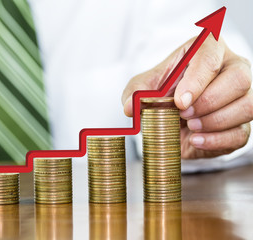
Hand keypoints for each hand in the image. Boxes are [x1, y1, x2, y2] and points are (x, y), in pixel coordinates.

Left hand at [122, 35, 251, 158]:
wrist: (172, 114)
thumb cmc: (162, 91)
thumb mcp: (142, 87)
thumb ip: (135, 93)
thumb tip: (130, 106)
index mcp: (208, 50)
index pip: (211, 56)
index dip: (197, 80)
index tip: (180, 101)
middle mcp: (232, 68)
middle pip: (239, 79)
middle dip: (208, 102)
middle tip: (183, 114)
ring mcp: (243, 95)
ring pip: (247, 106)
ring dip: (215, 121)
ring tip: (190, 126)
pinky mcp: (242, 123)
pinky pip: (242, 133)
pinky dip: (217, 140)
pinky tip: (196, 140)